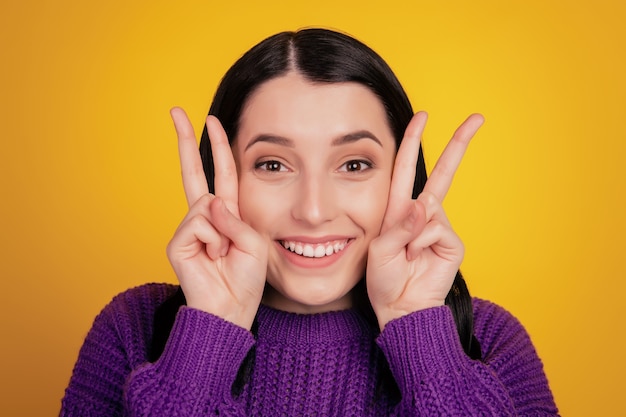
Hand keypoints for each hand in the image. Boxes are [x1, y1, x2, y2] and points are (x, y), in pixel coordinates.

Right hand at [166, 108, 266, 329]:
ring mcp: (189, 228)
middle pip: (193, 171)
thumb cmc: (246, 279)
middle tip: (175, 110)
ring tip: (223, 253)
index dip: (217, 146)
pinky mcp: (177, 242)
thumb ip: (234, 219)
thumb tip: (209, 203)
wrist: (231, 309)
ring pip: (205, 203)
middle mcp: (206, 216)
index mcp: (227, 213)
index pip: (220, 173)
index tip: (209, 120)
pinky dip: (212, 240)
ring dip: (223, 230)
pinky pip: (198, 224)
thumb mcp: (254, 243)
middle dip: (186, 140)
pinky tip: (211, 257)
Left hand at [366, 112, 483, 329]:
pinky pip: (437, 228)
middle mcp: (421, 213)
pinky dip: (422, 242)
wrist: (400, 309)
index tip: (423, 116)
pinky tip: (417, 257)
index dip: (413, 141)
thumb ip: (401, 225)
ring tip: (405, 255)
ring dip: (412, 231)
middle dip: (458, 144)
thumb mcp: (380, 249)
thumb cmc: (383, 280)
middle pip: (441, 173)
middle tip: (477, 117)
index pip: (406, 168)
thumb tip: (425, 204)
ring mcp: (439, 227)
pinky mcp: (452, 242)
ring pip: (430, 207)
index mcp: (399, 210)